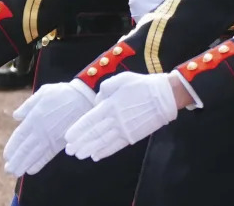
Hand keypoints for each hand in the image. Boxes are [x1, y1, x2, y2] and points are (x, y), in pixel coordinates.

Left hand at [3, 80, 95, 176]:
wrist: (84, 98)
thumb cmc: (63, 93)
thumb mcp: (43, 92)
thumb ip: (28, 105)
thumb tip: (16, 116)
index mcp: (34, 118)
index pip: (19, 137)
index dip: (12, 147)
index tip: (6, 156)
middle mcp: (41, 131)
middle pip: (25, 149)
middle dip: (16, 161)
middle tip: (8, 170)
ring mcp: (51, 138)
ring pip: (34, 155)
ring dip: (24, 165)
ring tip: (16, 173)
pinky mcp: (61, 142)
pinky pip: (48, 156)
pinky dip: (39, 163)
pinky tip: (32, 170)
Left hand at [64, 72, 179, 161]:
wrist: (165, 96)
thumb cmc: (143, 85)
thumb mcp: (122, 79)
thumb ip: (105, 88)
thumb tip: (97, 101)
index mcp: (110, 105)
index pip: (88, 121)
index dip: (77, 130)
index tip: (67, 137)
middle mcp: (114, 120)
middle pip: (93, 134)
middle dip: (80, 143)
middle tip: (69, 150)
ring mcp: (124, 129)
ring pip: (102, 142)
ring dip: (89, 149)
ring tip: (79, 154)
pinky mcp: (132, 136)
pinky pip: (115, 146)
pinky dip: (105, 152)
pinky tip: (96, 155)